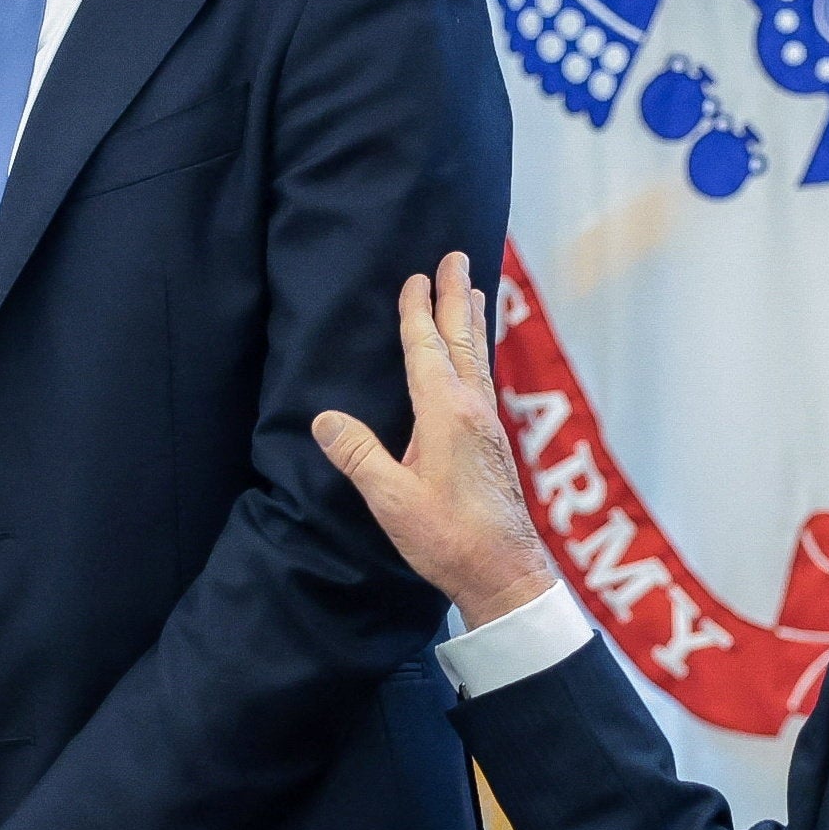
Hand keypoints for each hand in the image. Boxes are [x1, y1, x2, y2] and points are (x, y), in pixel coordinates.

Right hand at [313, 252, 554, 628]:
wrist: (504, 572)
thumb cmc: (448, 537)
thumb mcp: (391, 499)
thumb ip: (358, 456)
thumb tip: (323, 418)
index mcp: (446, 414)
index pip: (427, 349)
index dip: (418, 312)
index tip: (416, 276)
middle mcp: (473, 410)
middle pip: (462, 340)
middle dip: (455, 297)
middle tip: (457, 257)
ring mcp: (488, 425)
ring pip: (478, 358)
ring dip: (472, 320)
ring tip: (474, 291)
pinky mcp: (494, 443)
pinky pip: (484, 380)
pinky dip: (477, 354)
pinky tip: (476, 361)